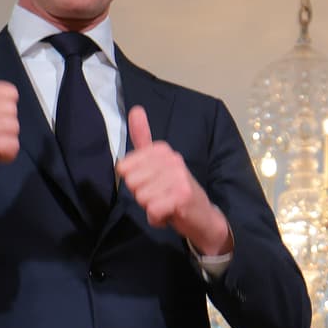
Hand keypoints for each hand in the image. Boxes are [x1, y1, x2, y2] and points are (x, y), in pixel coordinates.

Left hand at [116, 107, 231, 254]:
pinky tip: (171, 214)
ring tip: (167, 205)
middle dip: (142, 196)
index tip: (153, 184)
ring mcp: (179, 176)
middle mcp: (172, 159)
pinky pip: (153, 211)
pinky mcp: (182, 195)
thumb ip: (143, 139)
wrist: (203, 216)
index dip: (135, 182)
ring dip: (151, 208)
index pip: (124, 168)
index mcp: (162, 150)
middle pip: (131, 183)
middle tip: (161, 196)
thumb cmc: (175, 191)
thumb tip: (135, 109)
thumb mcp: (157, 164)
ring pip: (141, 197)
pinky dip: (158, 219)